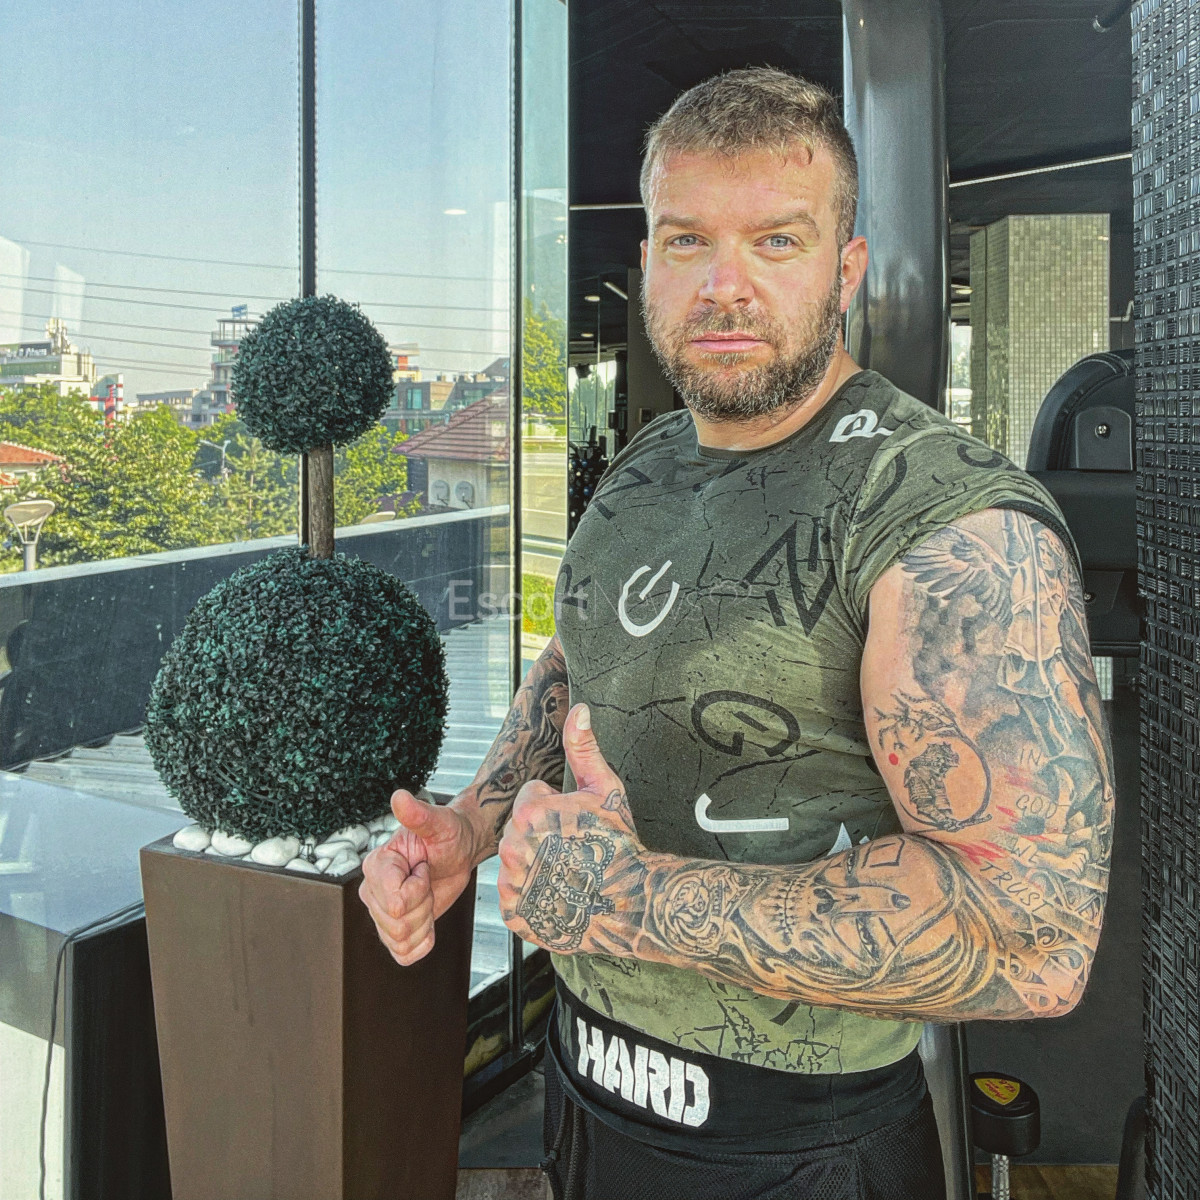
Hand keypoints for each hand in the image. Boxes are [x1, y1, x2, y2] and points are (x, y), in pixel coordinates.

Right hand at [359, 788, 478, 965]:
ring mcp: (380, 912)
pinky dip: (422, 943)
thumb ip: (417, 814)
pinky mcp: (393, 930)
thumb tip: (400, 797)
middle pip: (398, 923)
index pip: (395, 901)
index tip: (424, 867)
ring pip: (401, 940)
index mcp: (376, 864)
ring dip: (425, 923)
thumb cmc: (448, 833)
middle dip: (424, 906)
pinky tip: (428, 919)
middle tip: (428, 881)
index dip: (419, 888)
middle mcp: (372, 890)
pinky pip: (403, 954)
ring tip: (427, 895)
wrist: (459, 850)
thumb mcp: (438, 822)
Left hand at [497, 704, 645, 954]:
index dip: (555, 808)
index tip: (575, 824)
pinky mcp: (513, 912)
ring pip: (515, 862)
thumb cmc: (619, 845)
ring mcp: (512, 882)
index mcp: (530, 812)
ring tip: (567, 872)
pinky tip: (557, 894)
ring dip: (534, 864)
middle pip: (518, 830)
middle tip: (573, 849)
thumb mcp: (604, 788)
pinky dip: (531, 896)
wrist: (628, 904)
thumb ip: (583, 747)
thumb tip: (578, 711)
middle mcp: (513, 846)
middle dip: (541, 835)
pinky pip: (514, 895)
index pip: (530, 799)